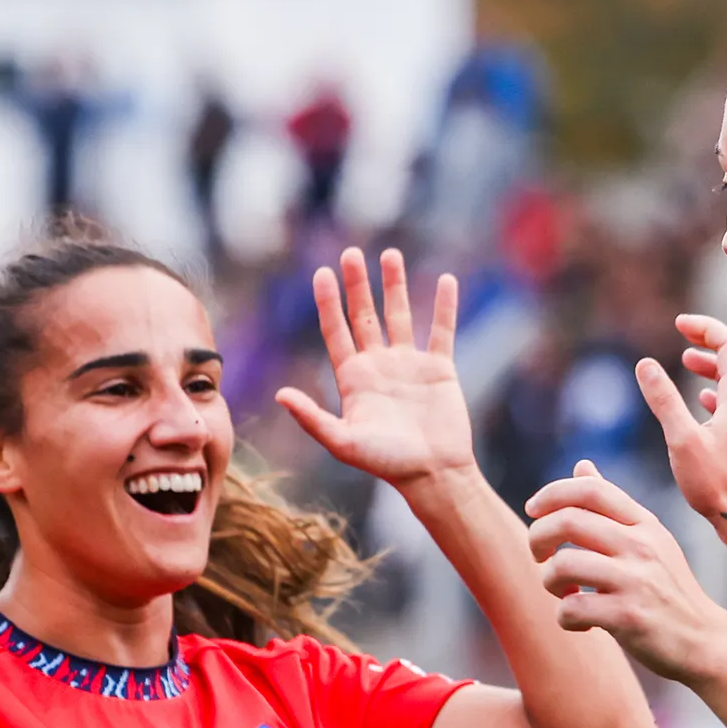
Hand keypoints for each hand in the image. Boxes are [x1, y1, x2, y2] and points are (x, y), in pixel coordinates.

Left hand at [276, 248, 473, 494]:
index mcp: (354, 379)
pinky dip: (445, 307)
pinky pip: (442, 331)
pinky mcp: (439, 370)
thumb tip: (279, 395)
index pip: (336, 331)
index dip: (328, 303)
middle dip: (357, 285)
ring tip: (390, 255)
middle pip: (365, 316)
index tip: (322, 272)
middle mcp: (379, 366)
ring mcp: (410, 365)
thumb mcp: (343, 442)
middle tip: (350, 253)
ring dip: (395, 285)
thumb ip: (312, 418)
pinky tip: (446, 281)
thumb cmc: (387, 463)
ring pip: (400, 315)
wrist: (433, 474)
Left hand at [526, 461, 720, 682]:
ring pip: (562, 565)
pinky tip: (582, 621)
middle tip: (540, 557)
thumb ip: (613, 508)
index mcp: (644, 524)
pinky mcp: (628, 617)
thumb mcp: (649, 540)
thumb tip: (582, 466)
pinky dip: (565, 618)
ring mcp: (636, 581)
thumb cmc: (668, 591)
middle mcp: (641, 546)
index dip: (551, 493)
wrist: (704, 641)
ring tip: (565, 593)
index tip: (533, 510)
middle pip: (567, 521)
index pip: (590, 490)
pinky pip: (571, 608)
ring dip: (549, 581)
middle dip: (537, 537)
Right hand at [635, 314, 726, 539]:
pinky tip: (703, 398)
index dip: (705, 328)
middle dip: (714, 338)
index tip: (680, 324)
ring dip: (717, 363)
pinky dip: (720, 388)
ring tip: (690, 360)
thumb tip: (645, 363)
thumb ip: (664, 400)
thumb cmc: (716, 484)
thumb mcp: (681, 439)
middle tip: (687, 333)